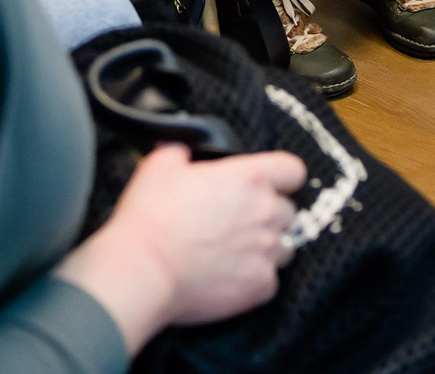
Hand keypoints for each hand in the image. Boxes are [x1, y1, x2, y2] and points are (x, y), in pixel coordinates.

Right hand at [56, 144, 306, 353]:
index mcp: (250, 178)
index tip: (267, 185)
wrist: (141, 270)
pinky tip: (228, 277)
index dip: (281, 177)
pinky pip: (270, 281)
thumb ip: (183, 150)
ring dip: (264, 248)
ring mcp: (266, 251)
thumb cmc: (150, 217)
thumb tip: (185, 148)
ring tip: (232, 253)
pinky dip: (254, 280)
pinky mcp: (259, 286)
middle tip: (237, 223)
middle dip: (268, 215)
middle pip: (287, 211)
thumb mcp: (161, 165)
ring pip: (283, 247)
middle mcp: (266, 212)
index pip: (293, 170)